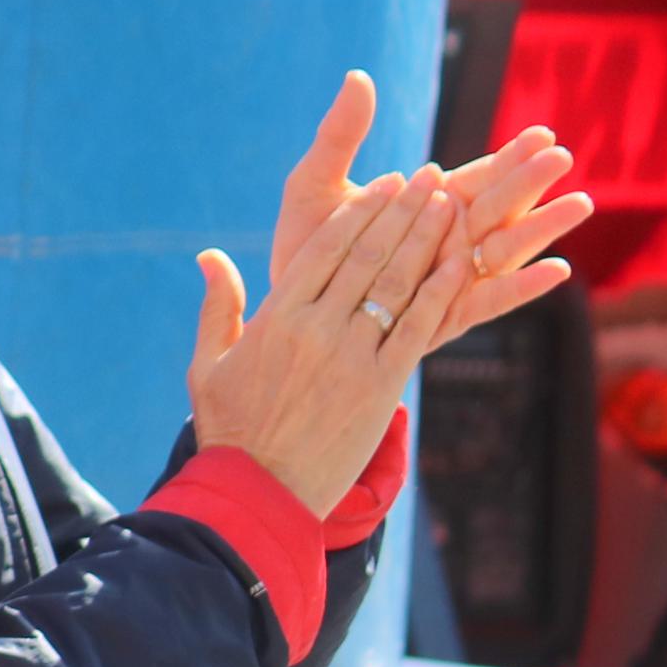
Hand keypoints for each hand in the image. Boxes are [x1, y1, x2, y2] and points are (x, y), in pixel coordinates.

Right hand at [191, 168, 466, 516]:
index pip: (324, 248)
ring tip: (448, 203)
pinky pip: (417, 325)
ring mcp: (351, 355)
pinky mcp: (381, 384)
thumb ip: (217, 307)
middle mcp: (316, 328)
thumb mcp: (208, 364)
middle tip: (427, 175)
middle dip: (401, 210)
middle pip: (367, 254)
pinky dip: (439, 289)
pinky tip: (459, 261)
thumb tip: (210, 257)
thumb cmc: (229, 429)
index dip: (359, 212)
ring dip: (426, 237)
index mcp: (275, 317)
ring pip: (396, 282)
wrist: (258, 492)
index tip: (384, 182)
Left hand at [268, 72, 589, 354]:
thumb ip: (340, 136)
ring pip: (505, 250)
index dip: (511, 155)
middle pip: (502, 207)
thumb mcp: (315, 184)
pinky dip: (521, 288)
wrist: (290, 306)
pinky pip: (488, 302)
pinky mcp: (442, 317)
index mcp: (429, 205)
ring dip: (541, 227)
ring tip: (578, 204)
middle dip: (531, 182)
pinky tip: (556, 270)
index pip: (480, 175)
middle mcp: (449, 239)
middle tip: (562, 157)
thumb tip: (357, 75)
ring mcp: (450, 278)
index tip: (541, 133)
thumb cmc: (305, 243)